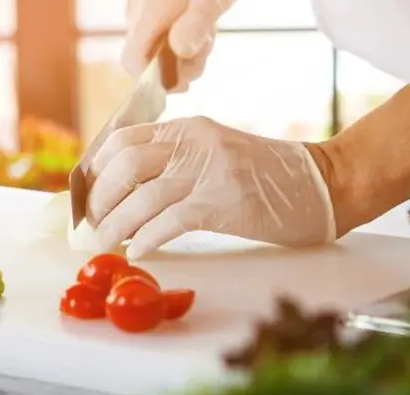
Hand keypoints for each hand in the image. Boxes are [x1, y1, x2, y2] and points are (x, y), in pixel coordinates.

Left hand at [86, 117, 336, 258]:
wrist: (324, 182)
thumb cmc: (267, 176)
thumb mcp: (214, 153)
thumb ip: (176, 162)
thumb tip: (127, 191)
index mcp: (187, 129)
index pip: (123, 139)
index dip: (96, 168)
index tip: (86, 194)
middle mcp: (194, 143)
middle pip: (125, 165)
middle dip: (100, 198)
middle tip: (92, 223)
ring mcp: (208, 171)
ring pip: (142, 197)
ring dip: (115, 225)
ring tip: (106, 244)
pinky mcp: (223, 202)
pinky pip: (169, 222)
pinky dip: (146, 239)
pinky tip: (138, 250)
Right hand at [122, 0, 234, 91]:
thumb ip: (197, 23)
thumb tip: (180, 53)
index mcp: (147, 13)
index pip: (132, 62)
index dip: (154, 80)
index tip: (184, 81)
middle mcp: (137, 10)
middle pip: (148, 56)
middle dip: (179, 63)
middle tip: (208, 47)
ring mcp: (142, 4)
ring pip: (157, 42)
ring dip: (185, 47)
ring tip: (209, 30)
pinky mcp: (152, 2)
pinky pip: (161, 27)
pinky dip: (182, 32)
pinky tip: (202, 19)